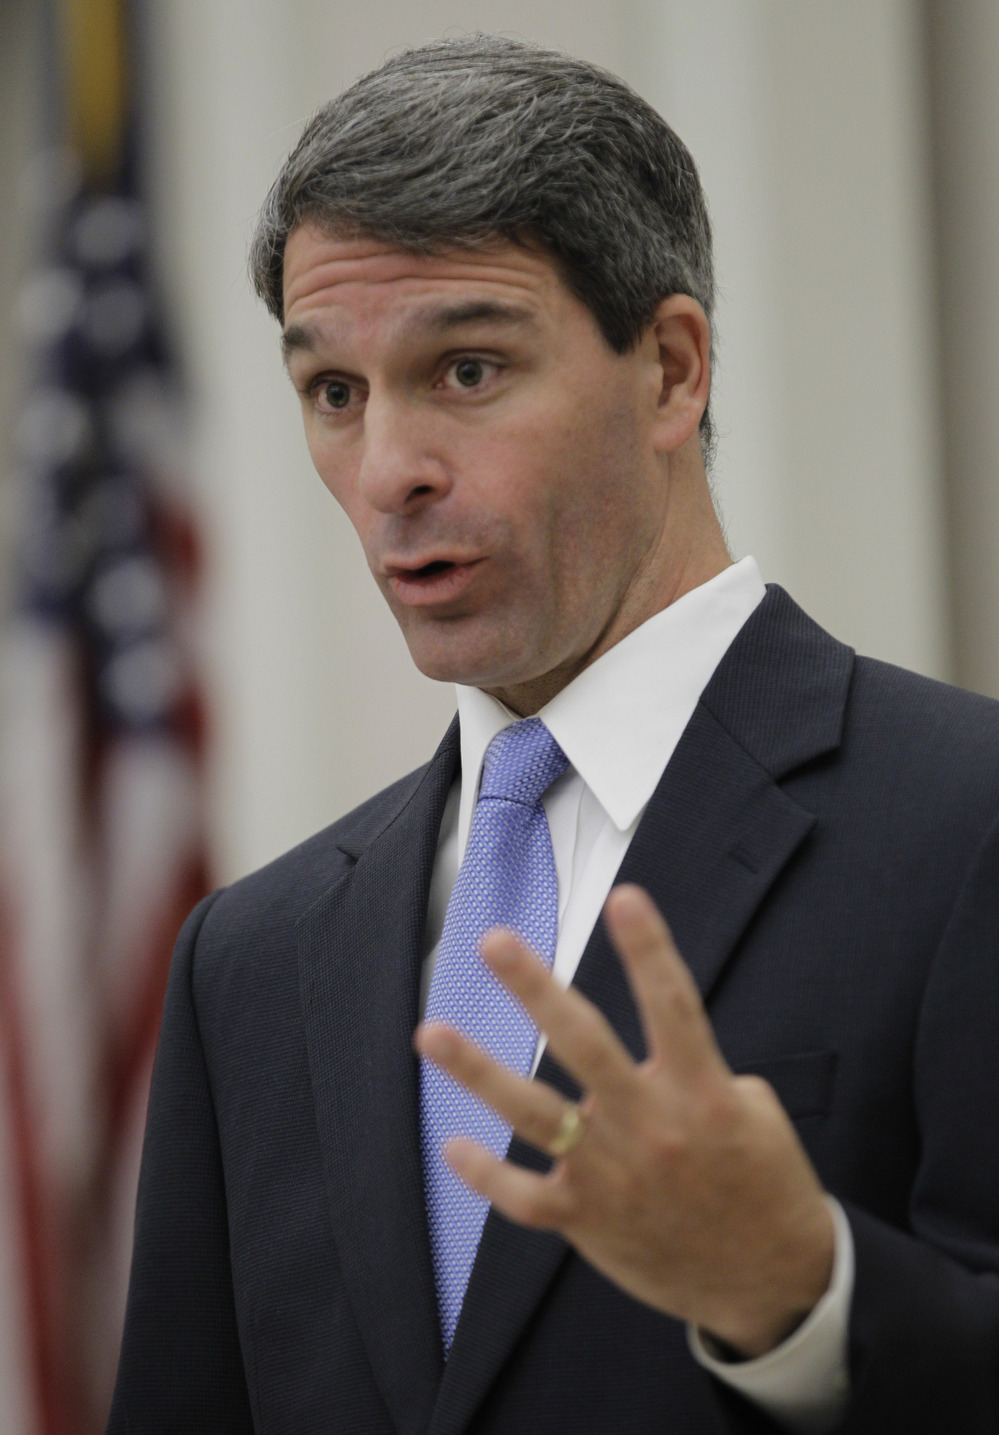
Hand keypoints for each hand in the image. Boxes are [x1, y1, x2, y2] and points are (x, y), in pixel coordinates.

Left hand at [415, 884, 834, 1357]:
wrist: (772, 1284)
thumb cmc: (766, 1188)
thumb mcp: (758, 1115)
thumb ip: (701, 1072)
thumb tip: (653, 1052)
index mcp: (703, 1093)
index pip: (674, 1005)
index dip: (650, 950)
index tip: (625, 898)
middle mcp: (652, 1126)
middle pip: (585, 1044)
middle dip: (536, 989)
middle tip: (495, 941)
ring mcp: (614, 1176)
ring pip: (534, 1114)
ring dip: (478, 1071)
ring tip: (430, 1032)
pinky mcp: (589, 1221)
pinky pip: (523, 1195)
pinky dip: (486, 1173)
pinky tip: (454, 1144)